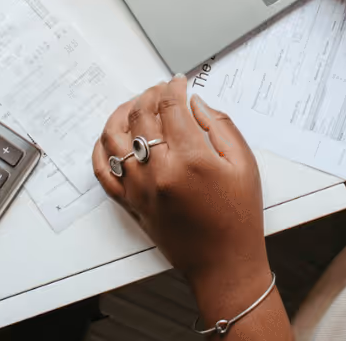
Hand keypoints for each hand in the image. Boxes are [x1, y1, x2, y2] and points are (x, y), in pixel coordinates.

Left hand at [92, 76, 268, 297]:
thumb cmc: (239, 216)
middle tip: (161, 90)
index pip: (170, 107)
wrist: (224, 264)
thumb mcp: (244, 164)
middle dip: (150, 95)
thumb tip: (195, 102)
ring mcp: (139, 188)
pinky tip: (112, 137)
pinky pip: (102, 171)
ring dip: (122, 113)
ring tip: (135, 106)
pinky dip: (101, 149)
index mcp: (191, 159)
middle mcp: (159, 172)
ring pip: (114, 138)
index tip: (179, 82)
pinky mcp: (130, 203)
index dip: (173, 88)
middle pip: (141, 116)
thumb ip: (220, 126)